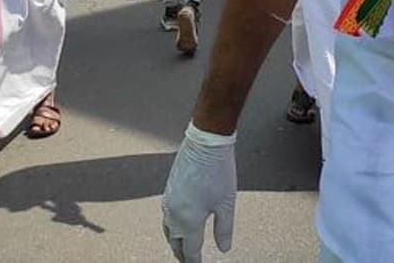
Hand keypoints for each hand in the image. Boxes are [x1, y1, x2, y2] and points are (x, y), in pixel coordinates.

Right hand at [161, 124, 236, 262]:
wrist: (205, 143)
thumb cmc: (218, 171)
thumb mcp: (226, 204)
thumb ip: (224, 229)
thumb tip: (224, 249)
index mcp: (188, 221)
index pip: (190, 250)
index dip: (195, 262)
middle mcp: (174, 213)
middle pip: (175, 242)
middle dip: (182, 254)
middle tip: (188, 261)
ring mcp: (169, 201)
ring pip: (168, 229)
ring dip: (174, 241)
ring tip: (181, 247)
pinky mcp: (168, 189)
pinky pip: (166, 215)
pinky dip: (172, 225)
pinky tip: (178, 223)